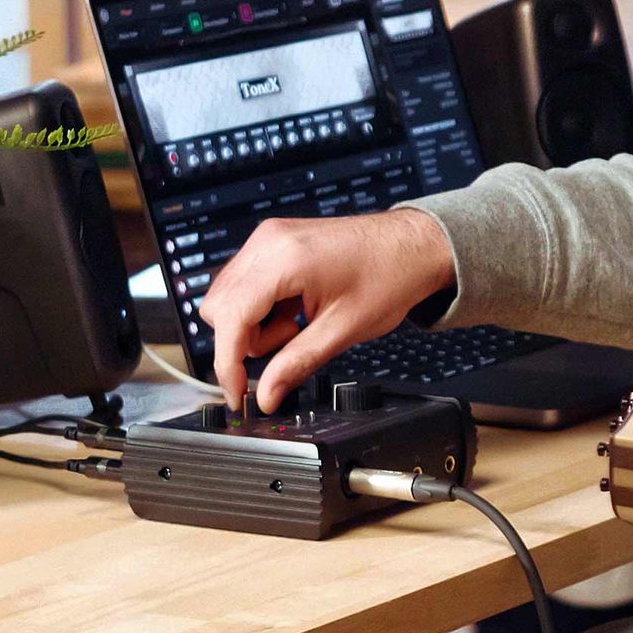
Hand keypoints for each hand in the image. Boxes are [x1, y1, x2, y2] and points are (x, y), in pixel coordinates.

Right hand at [197, 208, 454, 412]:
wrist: (413, 245)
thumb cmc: (390, 276)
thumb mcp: (343, 330)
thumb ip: (297, 364)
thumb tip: (266, 395)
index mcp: (283, 259)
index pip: (230, 319)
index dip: (228, 365)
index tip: (238, 395)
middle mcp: (268, 241)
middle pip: (219, 307)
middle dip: (245, 340)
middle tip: (288, 346)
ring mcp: (269, 237)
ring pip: (228, 295)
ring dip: (253, 324)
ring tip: (298, 326)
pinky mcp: (274, 241)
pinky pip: (245, 282)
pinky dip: (262, 307)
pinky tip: (296, 312)